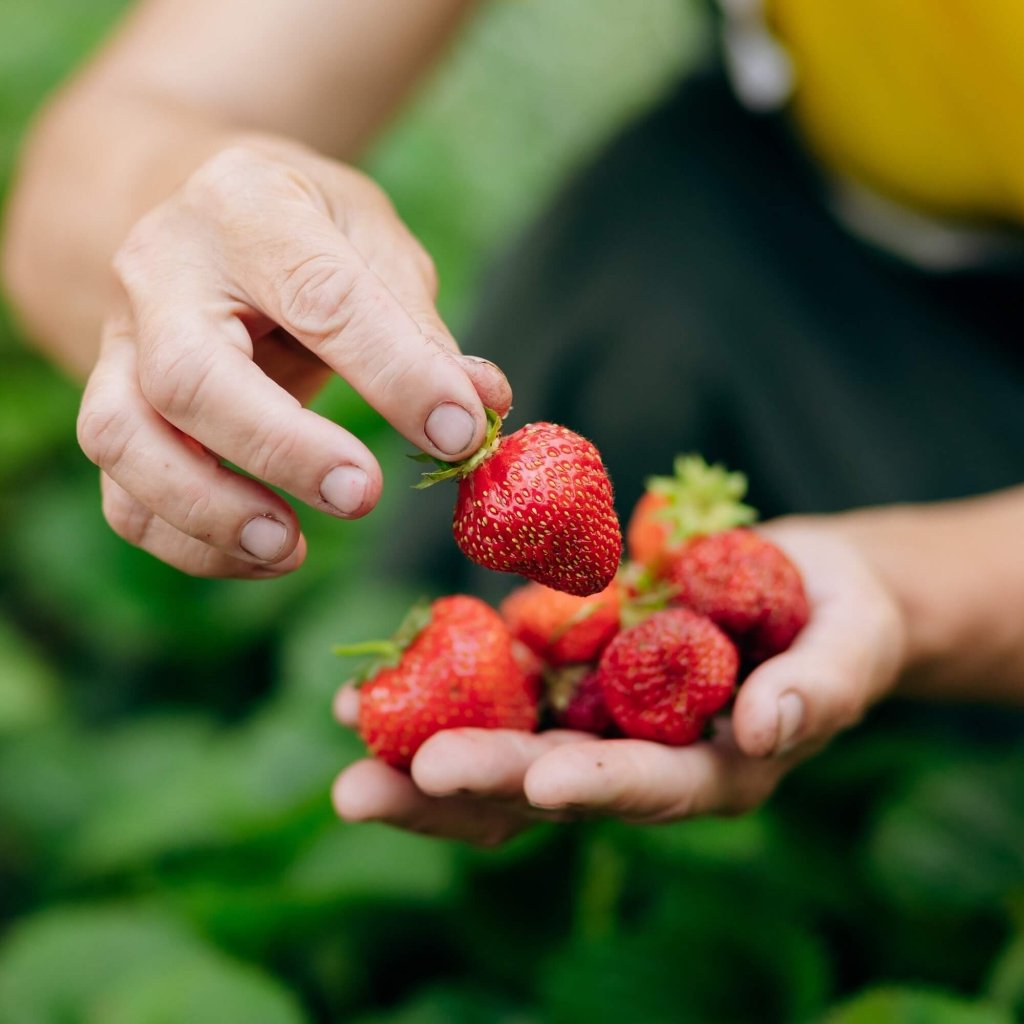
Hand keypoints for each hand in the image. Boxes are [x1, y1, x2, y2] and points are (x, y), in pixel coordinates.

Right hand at [77, 139, 509, 576]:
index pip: (320, 295)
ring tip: (290, 549)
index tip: (457, 434)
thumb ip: (418, 326)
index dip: (394, 372)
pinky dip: (188, 542)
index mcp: (246, 205)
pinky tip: (266, 554)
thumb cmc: (305, 229)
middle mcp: (162, 270)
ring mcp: (118, 341)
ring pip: (125, 439)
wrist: (198, 213)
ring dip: (208, 511)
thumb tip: (482, 404)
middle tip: (361, 496)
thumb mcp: (371, 239)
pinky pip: (122, 493)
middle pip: (190, 374)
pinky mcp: (108, 403)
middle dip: (282, 448)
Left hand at [330, 520, 907, 844]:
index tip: (537, 782)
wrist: (804, 585)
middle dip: (460, 789)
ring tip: (347, 730)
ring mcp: (594, 714)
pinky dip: (436, 680)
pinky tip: (373, 680)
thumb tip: (770, 728)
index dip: (593, 787)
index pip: (646, 789)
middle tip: (369, 790)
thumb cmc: (846, 621)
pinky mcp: (565, 666)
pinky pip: (494, 680)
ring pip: (499, 744)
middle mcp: (638, 757)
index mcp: (710, 773)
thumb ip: (820, 688)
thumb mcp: (851, 647)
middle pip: (542, 789)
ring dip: (418, 745)